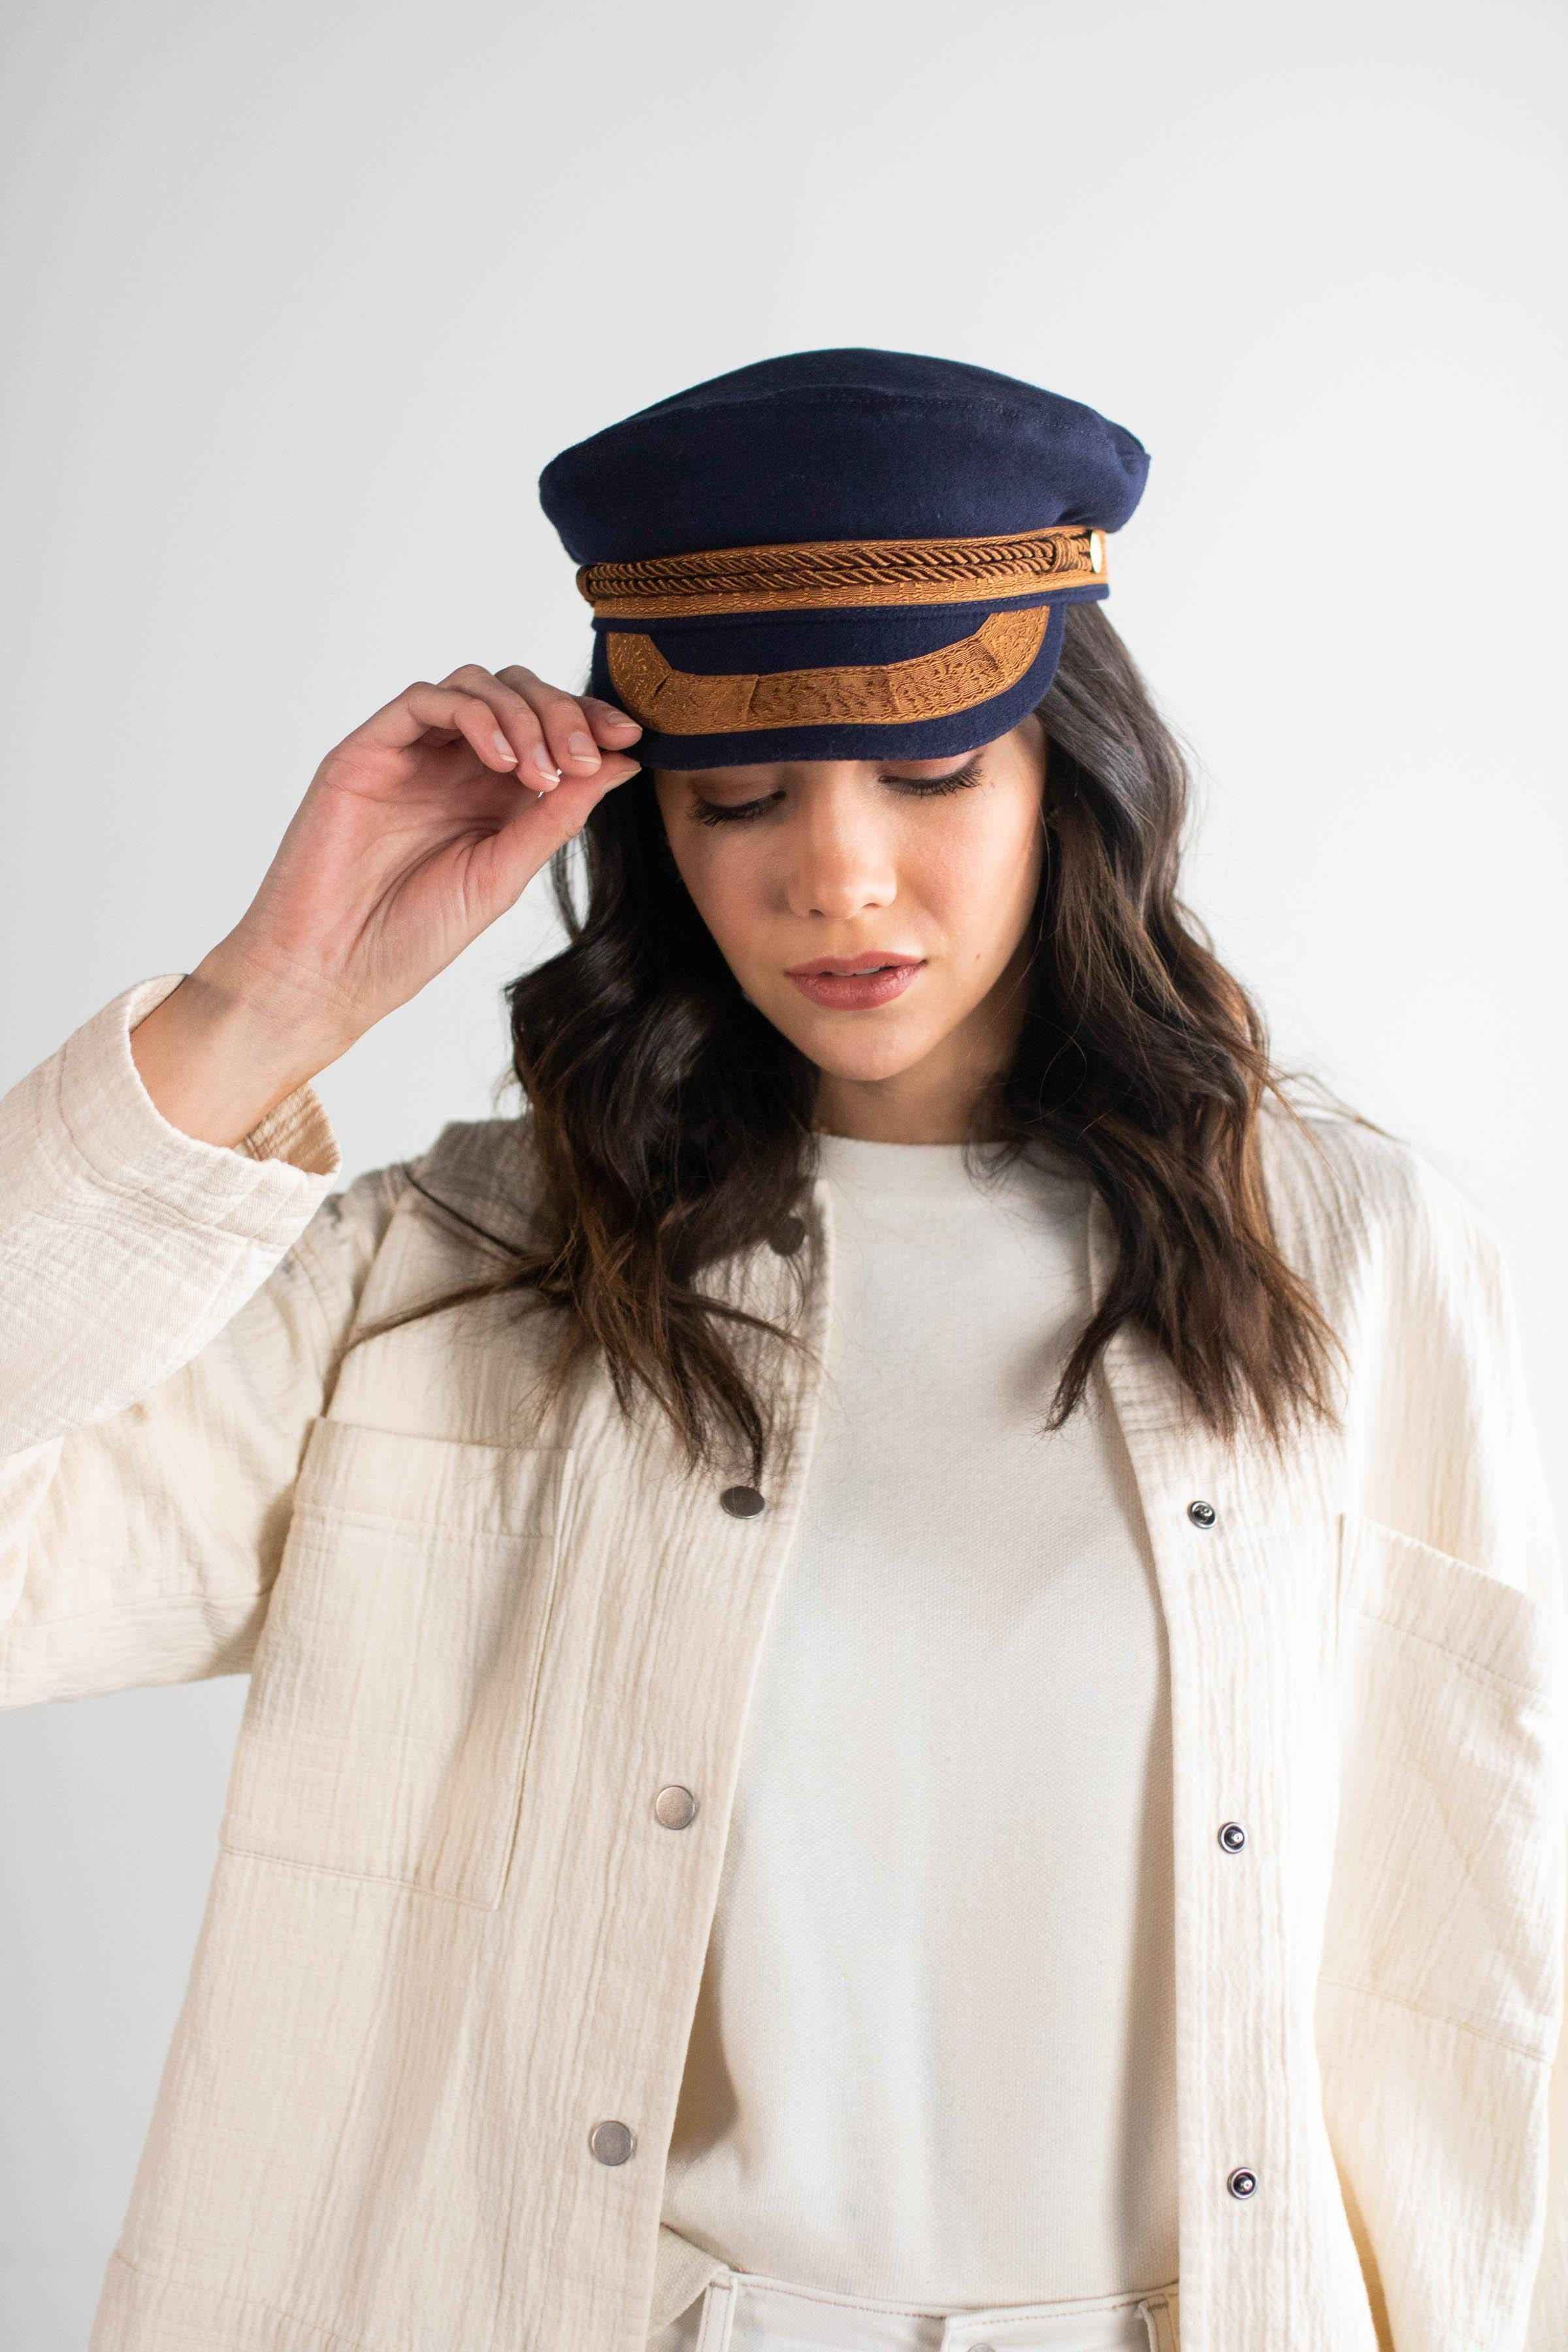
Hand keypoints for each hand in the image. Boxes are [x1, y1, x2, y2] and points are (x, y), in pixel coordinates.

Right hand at [197, 662, 642, 1054]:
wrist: (333, 971)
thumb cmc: (412, 936)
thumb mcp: (506, 874)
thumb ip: (559, 816)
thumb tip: (625, 763)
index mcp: (493, 795)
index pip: (549, 729)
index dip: (591, 722)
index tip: (632, 738)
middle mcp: (453, 766)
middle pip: (519, 694)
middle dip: (564, 713)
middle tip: (588, 754)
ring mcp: (410, 755)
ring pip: (476, 685)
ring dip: (524, 715)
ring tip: (543, 770)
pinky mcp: (368, 751)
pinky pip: (425, 701)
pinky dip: (474, 716)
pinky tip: (502, 759)